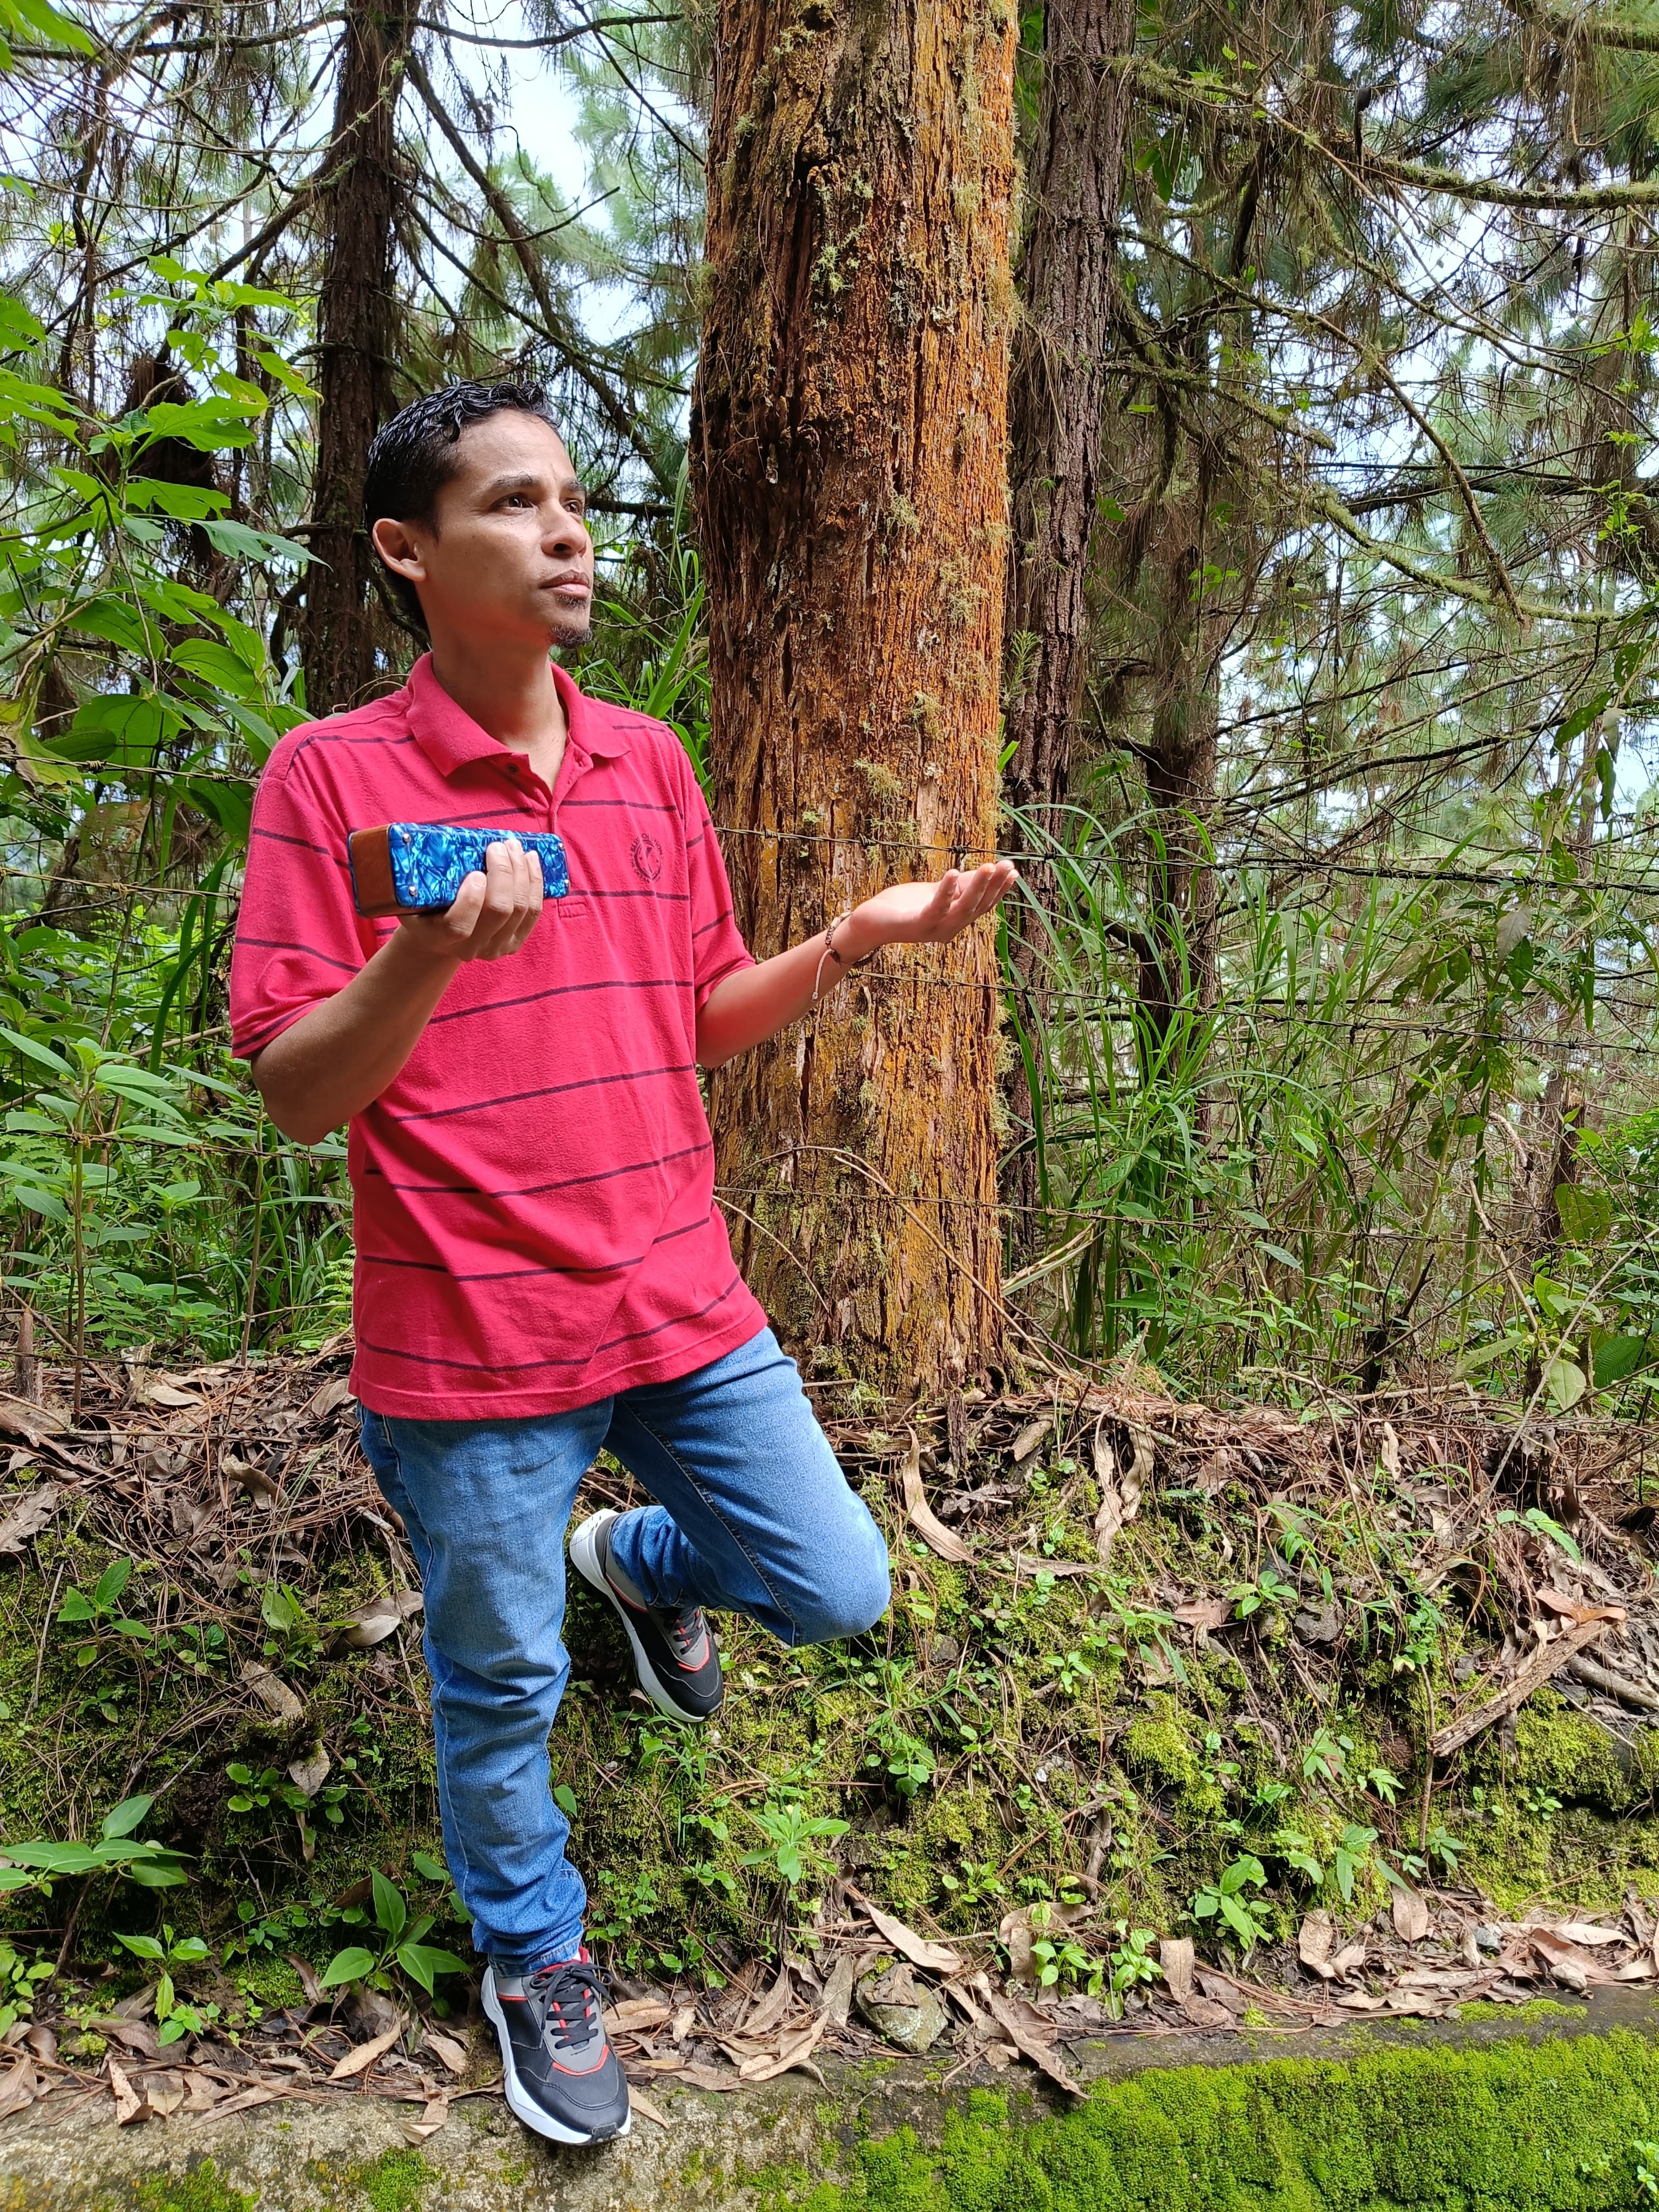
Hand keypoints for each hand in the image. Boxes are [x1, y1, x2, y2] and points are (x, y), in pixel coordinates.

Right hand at [398, 837, 543, 964]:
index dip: (471, 900)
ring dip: (523, 872)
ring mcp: (496, 948)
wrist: (438, 939)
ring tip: (515, 847)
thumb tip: (439, 842)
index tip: (475, 873)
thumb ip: (421, 878)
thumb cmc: (423, 908)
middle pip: (499, 910)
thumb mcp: (411, 895)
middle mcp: (470, 948)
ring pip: (521, 908)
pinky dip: (535, 882)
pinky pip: (533, 911)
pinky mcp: (514, 943)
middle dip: (504, 872)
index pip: (459, 926)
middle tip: (499, 845)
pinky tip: (531, 860)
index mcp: (439, 937)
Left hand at [843, 859, 1017, 956]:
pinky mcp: (917, 925)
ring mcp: (934, 930)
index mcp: (955, 921)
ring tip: (988, 867)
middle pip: (977, 907)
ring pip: (962, 908)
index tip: (1013, 871)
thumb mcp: (935, 891)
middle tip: (1007, 865)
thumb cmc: (902, 906)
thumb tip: (987, 871)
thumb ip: (958, 885)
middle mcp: (949, 930)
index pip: (983, 906)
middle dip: (994, 885)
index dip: (999, 890)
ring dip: (977, 887)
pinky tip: (953, 872)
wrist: (870, 922)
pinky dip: (946, 891)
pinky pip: (936, 908)